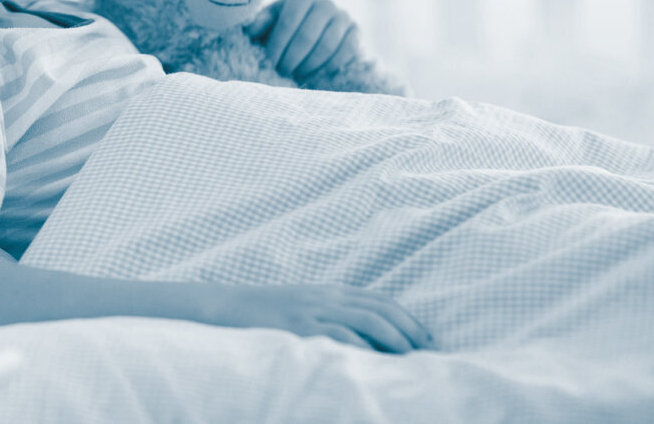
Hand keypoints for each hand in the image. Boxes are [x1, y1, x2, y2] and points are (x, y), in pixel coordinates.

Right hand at [201, 283, 435, 352]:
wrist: (226, 306)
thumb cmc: (265, 313)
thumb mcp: (303, 306)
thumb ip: (331, 315)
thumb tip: (365, 338)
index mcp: (330, 292)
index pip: (380, 300)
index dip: (409, 318)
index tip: (428, 339)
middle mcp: (327, 298)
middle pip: (381, 309)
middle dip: (409, 329)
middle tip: (428, 352)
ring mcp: (313, 311)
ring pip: (367, 319)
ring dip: (394, 338)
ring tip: (410, 357)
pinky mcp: (300, 326)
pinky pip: (338, 335)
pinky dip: (361, 348)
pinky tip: (374, 362)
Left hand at [244, 0, 360, 79]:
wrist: (314, 32)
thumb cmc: (284, 29)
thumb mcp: (269, 23)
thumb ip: (259, 23)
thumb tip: (250, 28)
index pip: (288, 22)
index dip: (277, 46)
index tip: (269, 62)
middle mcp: (325, 2)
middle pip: (307, 35)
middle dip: (292, 58)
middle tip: (282, 72)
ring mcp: (343, 16)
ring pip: (326, 45)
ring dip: (309, 65)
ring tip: (296, 74)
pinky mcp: (356, 31)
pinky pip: (346, 52)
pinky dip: (328, 66)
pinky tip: (315, 73)